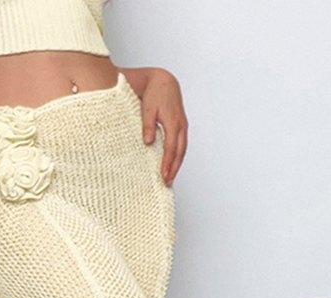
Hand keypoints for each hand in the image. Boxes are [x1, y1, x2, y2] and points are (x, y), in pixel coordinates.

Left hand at [141, 69, 188, 186]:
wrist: (163, 81)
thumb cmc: (154, 93)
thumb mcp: (148, 108)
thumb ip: (148, 125)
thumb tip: (148, 142)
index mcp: (173, 122)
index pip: (171, 148)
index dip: (167, 163)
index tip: (163, 176)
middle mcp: (181, 126)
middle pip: (179, 152)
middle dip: (174, 168)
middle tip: (167, 183)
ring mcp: (182, 126)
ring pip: (182, 150)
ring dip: (177, 165)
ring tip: (170, 178)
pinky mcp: (180, 126)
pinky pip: (181, 145)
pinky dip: (177, 157)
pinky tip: (172, 165)